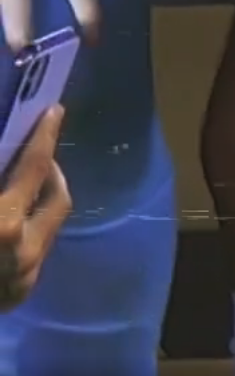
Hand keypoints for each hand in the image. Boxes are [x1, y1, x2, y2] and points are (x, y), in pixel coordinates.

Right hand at [0, 108, 68, 311]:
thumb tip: (3, 154)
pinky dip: (27, 228)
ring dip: (40, 198)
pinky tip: (7, 219)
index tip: (54, 110)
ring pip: (50, 225)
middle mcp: (23, 251)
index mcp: (1, 226)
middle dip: (50, 168)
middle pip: (58, 195)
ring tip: (21, 182)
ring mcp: (25, 276)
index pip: (34, 169)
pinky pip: (35, 250)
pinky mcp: (20, 294)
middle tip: (37, 149)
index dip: (44, 137)